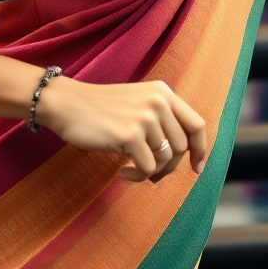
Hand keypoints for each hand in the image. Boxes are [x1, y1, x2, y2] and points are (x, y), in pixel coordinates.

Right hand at [37, 76, 207, 182]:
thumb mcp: (138, 102)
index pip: (197, 124)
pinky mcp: (130, 135)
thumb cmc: (101, 109)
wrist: (67, 104)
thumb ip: (161, 118)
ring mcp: (145, 117)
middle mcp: (158, 101)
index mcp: (163, 92)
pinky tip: (121, 172)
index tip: (196, 167)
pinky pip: (147, 168)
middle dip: (168, 167)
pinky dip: (137, 176)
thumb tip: (181, 155)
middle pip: (181, 148)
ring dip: (150, 173)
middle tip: (150, 173)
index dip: (200, 149)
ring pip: (165, 160)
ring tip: (131, 169)